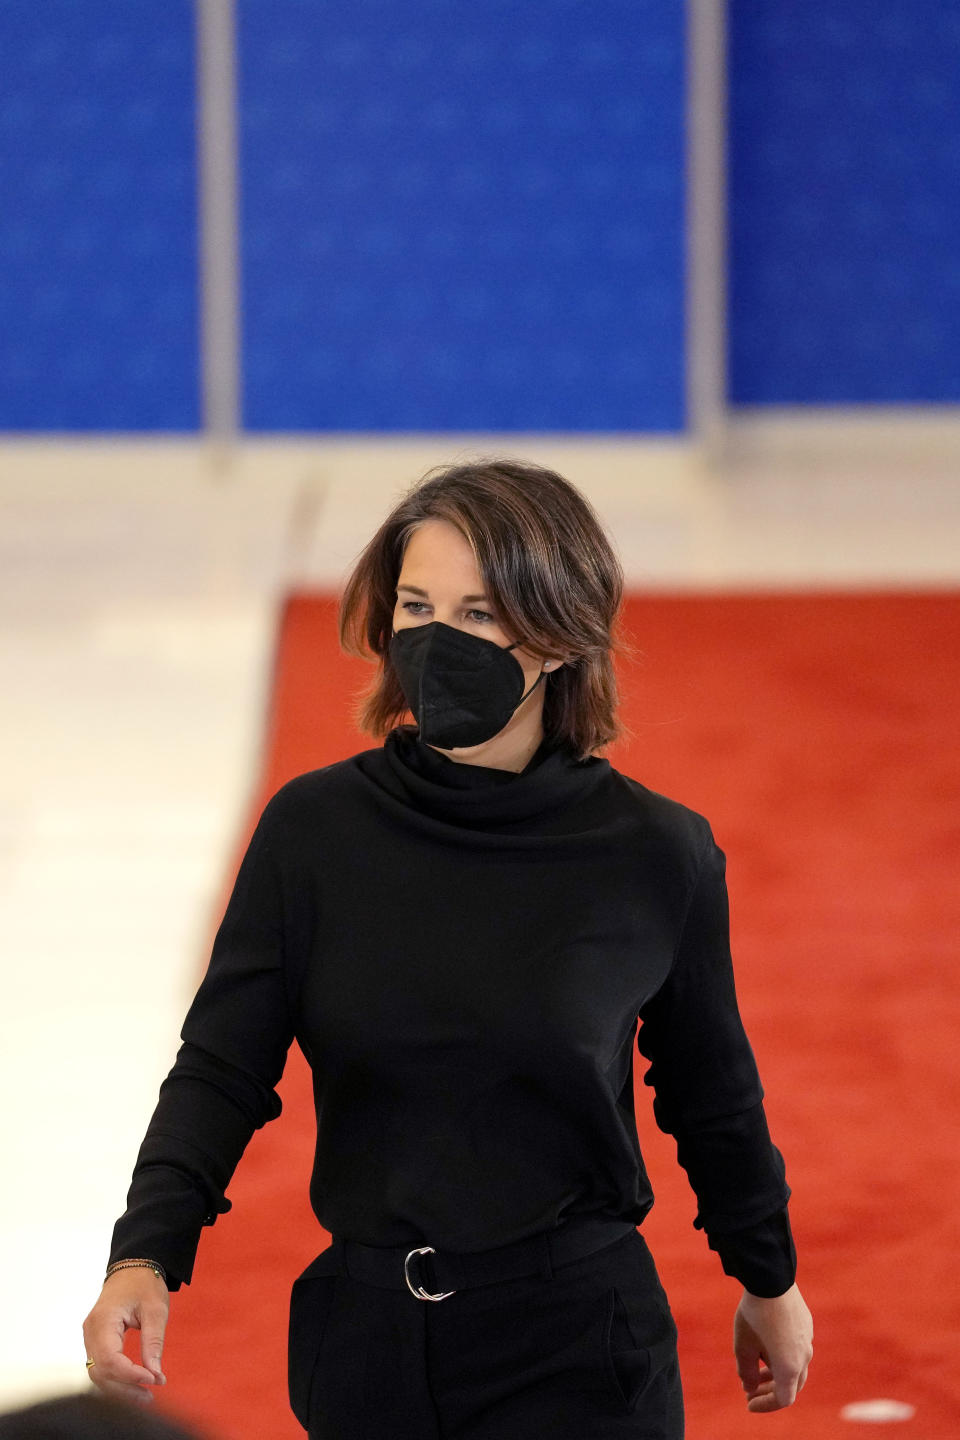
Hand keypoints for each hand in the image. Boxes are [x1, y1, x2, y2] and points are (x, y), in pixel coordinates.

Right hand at [82, 1267, 169, 1405]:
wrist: (133, 1267)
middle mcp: (91, 1331)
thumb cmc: (144, 1284)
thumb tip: (155, 1374)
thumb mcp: (156, 1310)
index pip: (110, 1359)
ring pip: (98, 1373)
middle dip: (124, 1388)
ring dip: (119, 1388)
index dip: (130, 1375)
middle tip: (150, 1396)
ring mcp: (90, 1337)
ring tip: (145, 1396)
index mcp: (103, 1320)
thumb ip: (153, 1342)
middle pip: (100, 1372)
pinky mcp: (96, 1341)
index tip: (154, 1379)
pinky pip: (101, 1366)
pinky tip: (134, 1385)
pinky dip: (116, 1379)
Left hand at [734, 1282, 812, 1411]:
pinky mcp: (807, 1324)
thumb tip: (750, 1387)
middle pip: (792, 1385)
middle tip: (751, 1390)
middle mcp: (804, 1356)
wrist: (771, 1277)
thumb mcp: (743, 1344)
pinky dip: (782, 1355)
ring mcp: (808, 1339)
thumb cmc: (755, 1313)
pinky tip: (766, 1345)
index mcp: (790, 1367)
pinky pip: (797, 1348)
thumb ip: (746, 1371)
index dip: (765, 1405)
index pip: (783, 1399)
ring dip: (776, 1372)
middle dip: (771, 1391)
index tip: (748, 1402)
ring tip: (756, 1368)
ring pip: (795, 1366)